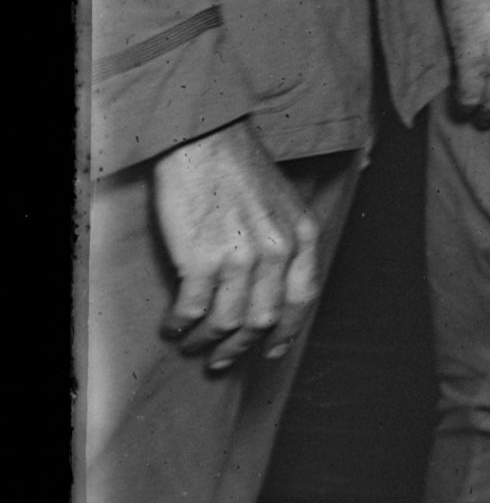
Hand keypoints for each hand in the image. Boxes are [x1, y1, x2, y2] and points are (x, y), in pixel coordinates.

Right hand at [146, 119, 323, 370]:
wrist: (205, 142)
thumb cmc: (237, 169)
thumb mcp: (282, 203)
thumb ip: (284, 242)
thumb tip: (272, 285)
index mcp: (302, 236)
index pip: (303, 299)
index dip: (287, 331)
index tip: (271, 351)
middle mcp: (278, 251)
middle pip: (264, 319)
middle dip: (241, 347)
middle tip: (221, 360)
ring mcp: (242, 257)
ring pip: (229, 322)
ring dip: (208, 341)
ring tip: (192, 344)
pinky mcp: (203, 259)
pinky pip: (194, 309)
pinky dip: (182, 324)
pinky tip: (174, 326)